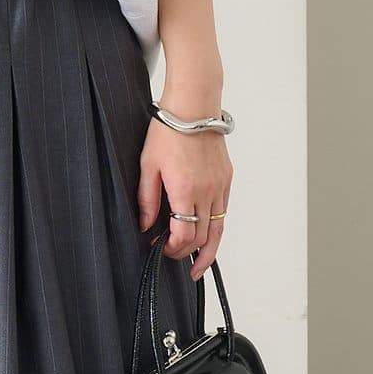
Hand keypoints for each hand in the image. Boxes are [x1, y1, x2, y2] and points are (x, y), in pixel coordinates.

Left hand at [137, 115, 231, 278]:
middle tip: (176, 260)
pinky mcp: (226, 179)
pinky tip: (207, 234)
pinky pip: (223, 211)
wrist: (194, 107)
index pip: (184, 235)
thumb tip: (146, 225)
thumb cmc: (168, 131)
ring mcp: (220, 186)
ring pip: (219, 229)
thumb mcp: (148, 166)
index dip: (172, 249)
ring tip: (200, 266)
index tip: (160, 249)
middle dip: (188, 254)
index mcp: (185, 191)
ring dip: (209, 251)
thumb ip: (147, 199)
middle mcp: (207, 192)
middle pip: (203, 238)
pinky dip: (216, 228)